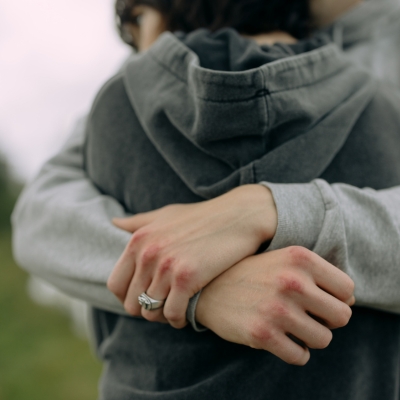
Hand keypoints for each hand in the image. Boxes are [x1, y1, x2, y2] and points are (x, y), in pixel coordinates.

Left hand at [108, 184, 277, 327]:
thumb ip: (138, 222)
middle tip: (164, 306)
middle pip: (132, 303)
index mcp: (138, 239)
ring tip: (176, 309)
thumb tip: (114, 223)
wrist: (238, 216)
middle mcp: (148, 253)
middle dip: (147, 309)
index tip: (144, 299)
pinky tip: (188, 313)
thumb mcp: (165, 214)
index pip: (116, 284)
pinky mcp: (187, 277)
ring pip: (151, 312)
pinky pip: (172, 314)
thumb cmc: (201, 216)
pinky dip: (178, 319)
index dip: (127, 298)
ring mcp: (166, 266)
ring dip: (163, 316)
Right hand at [196, 246, 354, 365]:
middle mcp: (292, 281)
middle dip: (326, 319)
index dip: (335, 298)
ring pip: (323, 339)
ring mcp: (277, 309)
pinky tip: (280, 338)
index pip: (347, 289)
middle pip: (341, 316)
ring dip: (309, 337)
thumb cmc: (253, 274)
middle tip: (306, 315)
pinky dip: (294, 352)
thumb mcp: (283, 260)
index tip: (318, 299)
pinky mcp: (263, 334)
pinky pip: (300, 356)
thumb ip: (318, 275)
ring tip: (291, 326)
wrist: (209, 288)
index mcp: (300, 257)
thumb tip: (351, 300)